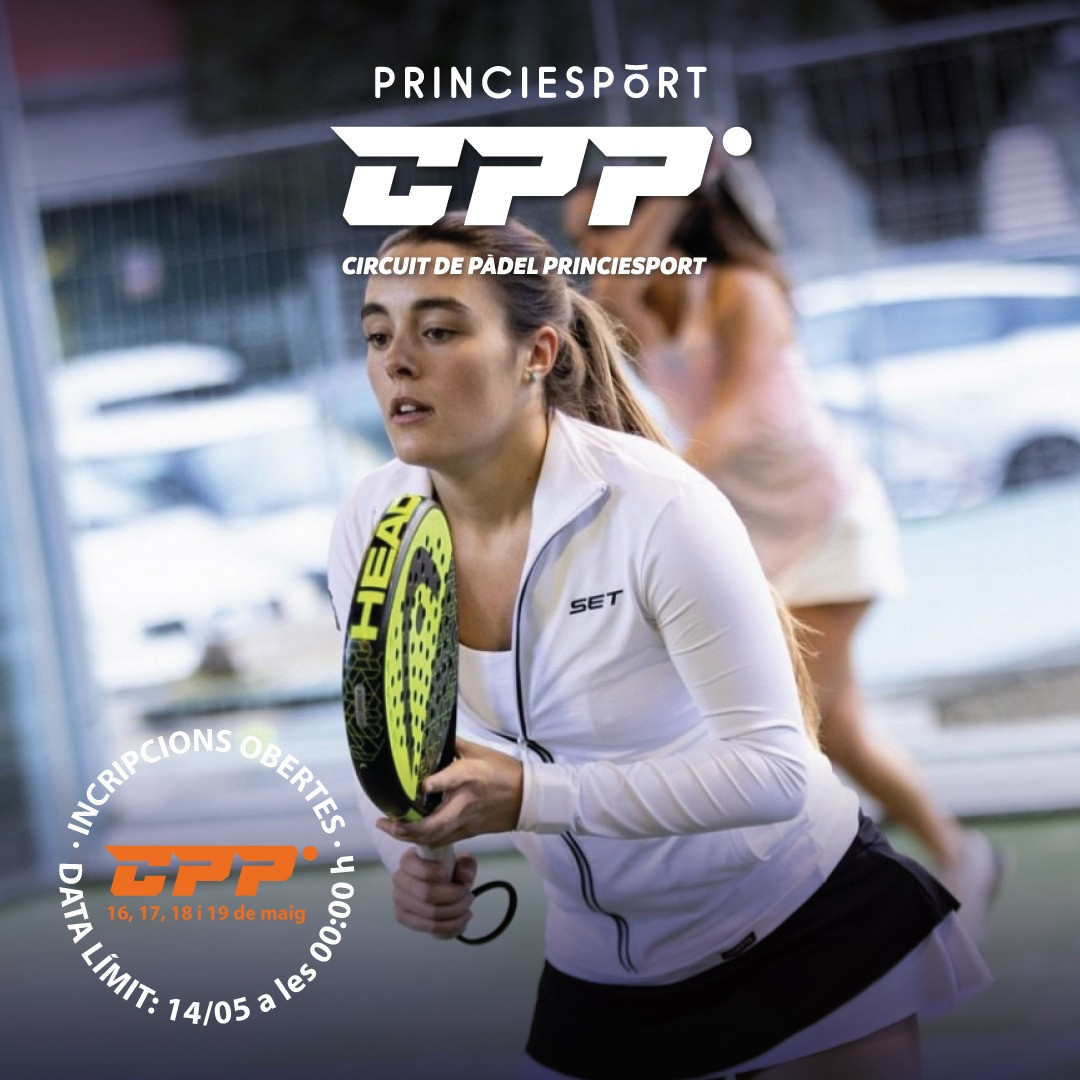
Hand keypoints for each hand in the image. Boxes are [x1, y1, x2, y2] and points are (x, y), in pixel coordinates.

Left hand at [376, 737, 523, 848]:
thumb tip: (426, 738)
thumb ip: (450, 745)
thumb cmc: (502, 770)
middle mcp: (465, 801)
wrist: (527, 797)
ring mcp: (466, 820)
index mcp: (470, 775)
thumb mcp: (477, 751)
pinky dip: (424, 840)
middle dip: (407, 827)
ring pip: (435, 836)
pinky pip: (443, 840)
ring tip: (390, 829)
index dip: (432, 784)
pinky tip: (409, 835)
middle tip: (385, 821)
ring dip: (410, 836)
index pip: (449, 779)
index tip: (417, 785)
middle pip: (434, 822)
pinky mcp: (469, 832)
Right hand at [391, 847, 476, 938]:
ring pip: (431, 913)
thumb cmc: (445, 867)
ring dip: (456, 912)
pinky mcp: (404, 918)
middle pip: (427, 894)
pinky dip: (451, 926)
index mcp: (409, 860)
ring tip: (467, 906)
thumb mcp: (459, 859)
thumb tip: (464, 877)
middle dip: (454, 896)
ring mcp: (399, 900)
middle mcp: (400, 880)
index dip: (435, 873)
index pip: (420, 870)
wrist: (432, 880)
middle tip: (468, 894)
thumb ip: (465, 864)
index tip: (449, 874)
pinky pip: (430, 927)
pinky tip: (462, 919)